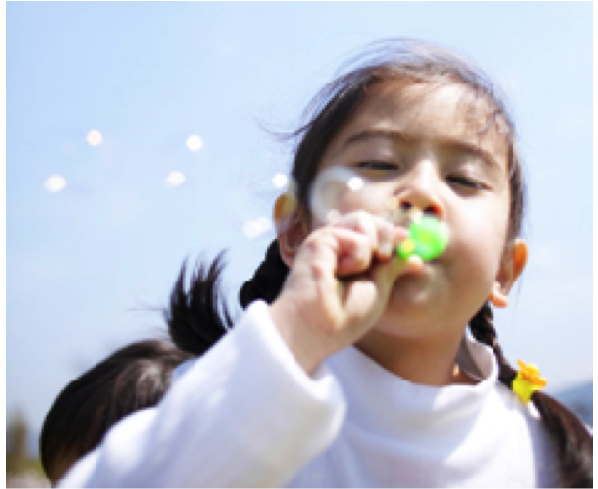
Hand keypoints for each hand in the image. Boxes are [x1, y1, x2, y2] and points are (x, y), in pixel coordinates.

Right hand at [269, 211, 422, 373]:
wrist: (319, 327)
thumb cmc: (344, 316)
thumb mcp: (378, 288)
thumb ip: (392, 267)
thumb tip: (414, 255)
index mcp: (350, 256)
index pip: (376, 231)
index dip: (395, 234)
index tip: (410, 245)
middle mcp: (338, 245)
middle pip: (370, 219)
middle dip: (387, 233)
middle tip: (387, 256)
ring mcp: (328, 240)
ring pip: (363, 219)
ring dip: (371, 245)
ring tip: (360, 269)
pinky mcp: (320, 239)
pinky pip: (355, 237)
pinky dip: (358, 258)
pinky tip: (338, 274)